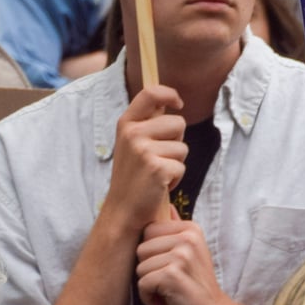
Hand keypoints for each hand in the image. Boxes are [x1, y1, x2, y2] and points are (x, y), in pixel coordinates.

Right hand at [101, 85, 186, 235]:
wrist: (122, 212)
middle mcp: (133, 133)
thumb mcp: (132, 144)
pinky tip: (159, 186)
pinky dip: (176, 179)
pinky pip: (182, 166)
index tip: (178, 103)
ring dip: (176, 162)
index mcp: (126, 124)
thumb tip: (169, 102)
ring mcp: (143, 151)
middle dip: (176, 141)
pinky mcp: (157, 168)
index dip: (169, 93)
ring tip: (157, 174)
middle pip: (178, 123)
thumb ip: (147, 124)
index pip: (151, 93)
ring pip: (183, 147)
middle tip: (158, 159)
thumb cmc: (132, 178)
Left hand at [135, 219, 226, 304]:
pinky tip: (165, 303)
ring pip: (140, 267)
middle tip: (167, 281)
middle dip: (148, 269)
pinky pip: (142, 283)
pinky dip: (149, 299)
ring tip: (168, 292)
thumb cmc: (197, 286)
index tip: (167, 267)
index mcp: (191, 229)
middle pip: (141, 248)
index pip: (149, 230)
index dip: (152, 253)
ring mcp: (181, 256)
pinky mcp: (172, 275)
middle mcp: (188, 238)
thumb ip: (177, 230)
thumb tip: (167, 206)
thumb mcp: (192, 252)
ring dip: (149, 286)